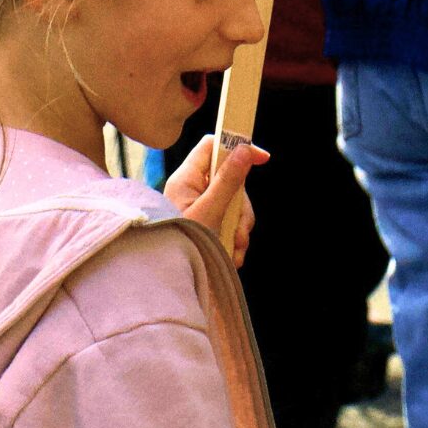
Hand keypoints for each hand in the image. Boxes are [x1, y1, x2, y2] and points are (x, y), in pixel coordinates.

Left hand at [164, 135, 268, 267]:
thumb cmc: (180, 244)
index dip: (237, 147)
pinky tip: (233, 255)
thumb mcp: (208, 212)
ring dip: (241, 227)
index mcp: (186, 179)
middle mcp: (193, 190)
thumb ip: (227, 181)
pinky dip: (236, 239)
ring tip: (235, 248)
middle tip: (240, 228)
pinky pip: (232, 223)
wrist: (165, 281)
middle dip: (242, 206)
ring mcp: (201, 208)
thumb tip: (244, 150)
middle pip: (231, 179)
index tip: (262, 158)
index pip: (212, 146)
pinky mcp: (209, 226)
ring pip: (235, 204)